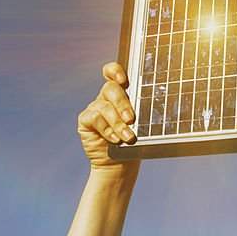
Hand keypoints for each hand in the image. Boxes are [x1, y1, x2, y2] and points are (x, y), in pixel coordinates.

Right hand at [77, 62, 139, 178]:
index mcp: (121, 93)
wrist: (119, 164)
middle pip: (110, 88)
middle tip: (131, 119)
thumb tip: (150, 108)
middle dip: (122, 103)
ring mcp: (95, 107)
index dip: (115, 71)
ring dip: (118, 123)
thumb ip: (140, 112)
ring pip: (105, 106)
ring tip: (128, 137)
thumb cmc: (133, 143)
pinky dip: (107, 129)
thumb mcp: (139, 125)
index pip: (113, 73)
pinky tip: (115, 139)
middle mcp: (106, 97)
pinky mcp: (86, 120)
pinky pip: (95, 118)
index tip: (124, 80)